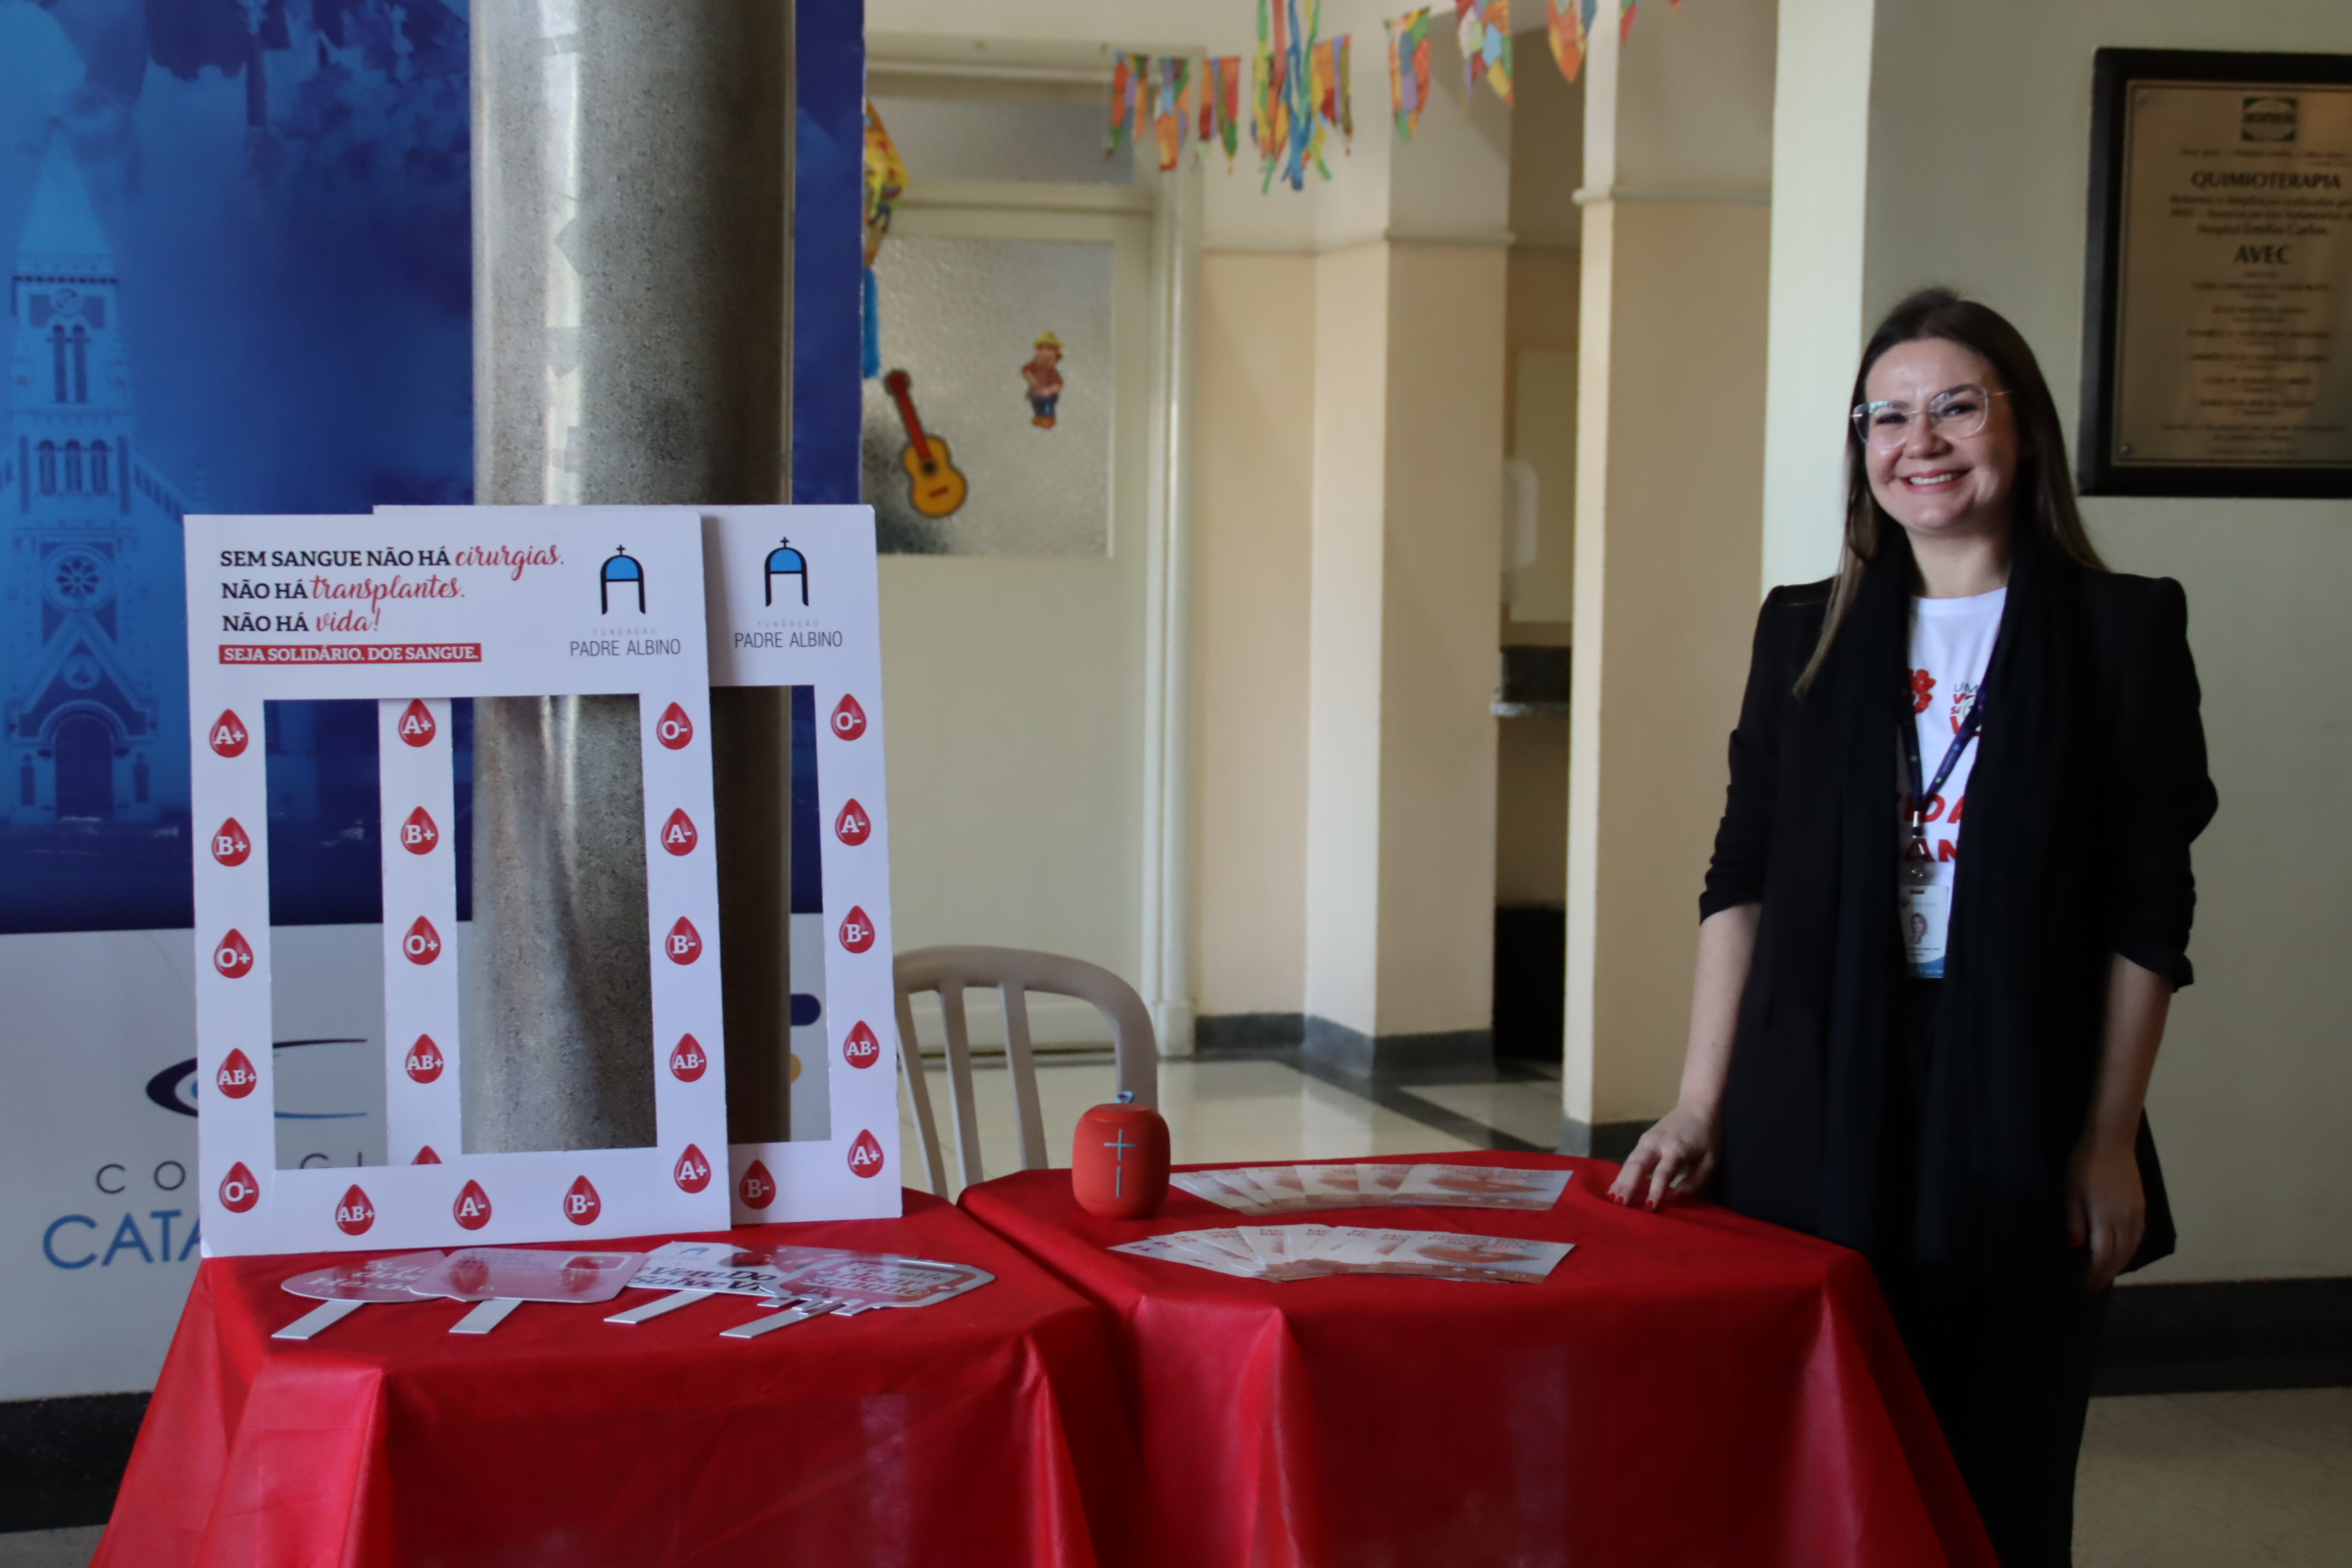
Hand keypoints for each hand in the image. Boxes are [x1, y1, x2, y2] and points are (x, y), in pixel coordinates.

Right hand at [1607, 1104, 1719, 1210]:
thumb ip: (1695, 1180)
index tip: (1649, 1207)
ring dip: (1620, 1181)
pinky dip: (1621, 1174)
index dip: (1655, 1190)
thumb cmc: (1707, 1136)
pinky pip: (1630, 1160)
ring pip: (1630, 1162)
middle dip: (1628, 1185)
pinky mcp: (1643, 1140)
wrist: (1696, 1106)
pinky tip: (1614, 1188)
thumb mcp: (1710, 1160)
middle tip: (1620, 1204)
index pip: (1663, 1173)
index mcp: (1676, 1149)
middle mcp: (1657, 1143)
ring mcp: (1647, 1140)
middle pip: (1638, 1165)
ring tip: (1611, 1199)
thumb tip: (1676, 1197)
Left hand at [2067, 1134, 2144, 1294]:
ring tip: (2108, 1276)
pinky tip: (2123, 1254)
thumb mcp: (2070, 1190)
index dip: (2096, 1273)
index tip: (2088, 1288)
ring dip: (2120, 1264)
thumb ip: (2074, 1219)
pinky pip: (2138, 1236)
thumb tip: (2077, 1246)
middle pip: (2120, 1255)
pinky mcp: (2141, 1206)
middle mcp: (2125, 1219)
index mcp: (2106, 1217)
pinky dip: (2130, 1250)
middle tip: (2096, 1288)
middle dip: (2107, 1274)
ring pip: (2132, 1248)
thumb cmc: (2084, 1163)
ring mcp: (2136, 1213)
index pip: (2103, 1255)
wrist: (2112, 1140)